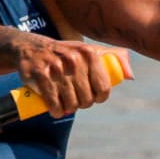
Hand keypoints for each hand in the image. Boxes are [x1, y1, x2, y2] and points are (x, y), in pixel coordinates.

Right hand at [8, 31, 130, 115]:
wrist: (29, 47)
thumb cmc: (63, 53)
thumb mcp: (86, 50)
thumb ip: (111, 58)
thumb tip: (130, 75)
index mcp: (88, 52)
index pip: (103, 87)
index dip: (98, 98)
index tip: (91, 97)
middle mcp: (74, 59)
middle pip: (86, 98)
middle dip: (81, 104)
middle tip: (75, 100)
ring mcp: (56, 68)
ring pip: (70, 103)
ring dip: (68, 109)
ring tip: (64, 104)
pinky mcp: (40, 76)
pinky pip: (54, 104)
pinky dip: (55, 111)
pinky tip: (55, 109)